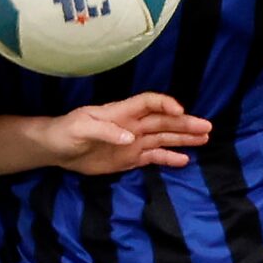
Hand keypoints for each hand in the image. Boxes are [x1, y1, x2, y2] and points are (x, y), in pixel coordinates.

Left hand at [42, 92, 210, 174]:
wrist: (56, 149)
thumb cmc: (66, 132)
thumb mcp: (81, 128)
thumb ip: (105, 131)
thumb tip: (130, 137)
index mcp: (122, 112)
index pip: (149, 103)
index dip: (166, 105)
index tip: (180, 112)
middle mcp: (133, 124)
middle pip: (164, 121)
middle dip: (185, 124)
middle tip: (207, 128)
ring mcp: (133, 142)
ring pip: (164, 138)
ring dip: (183, 138)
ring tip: (204, 139)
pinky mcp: (130, 158)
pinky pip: (154, 156)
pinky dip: (169, 158)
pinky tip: (185, 159)